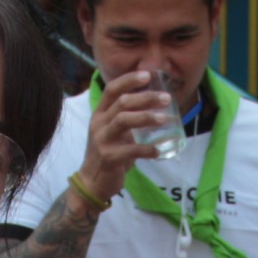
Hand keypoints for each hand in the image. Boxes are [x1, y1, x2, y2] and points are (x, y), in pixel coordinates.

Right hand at [79, 68, 173, 200]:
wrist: (91, 183)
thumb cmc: (107, 154)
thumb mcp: (114, 132)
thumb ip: (128, 119)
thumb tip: (156, 107)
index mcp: (100, 114)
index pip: (112, 89)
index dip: (129, 80)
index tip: (148, 75)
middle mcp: (99, 124)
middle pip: (122, 102)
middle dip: (146, 98)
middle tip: (166, 98)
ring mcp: (102, 140)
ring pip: (123, 120)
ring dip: (146, 117)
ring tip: (165, 119)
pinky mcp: (108, 158)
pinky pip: (130, 150)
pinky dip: (147, 149)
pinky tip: (158, 151)